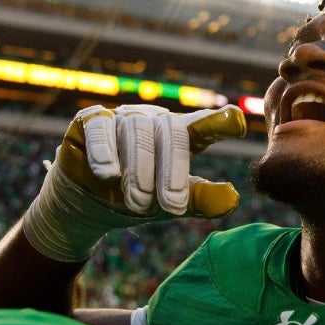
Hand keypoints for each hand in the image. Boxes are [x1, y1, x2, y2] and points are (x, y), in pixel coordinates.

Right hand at [23, 104, 246, 260]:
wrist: (87, 207)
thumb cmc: (136, 198)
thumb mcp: (171, 203)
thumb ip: (200, 200)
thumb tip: (233, 197)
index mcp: (178, 136)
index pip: (202, 125)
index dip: (219, 122)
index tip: (237, 123)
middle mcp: (152, 121)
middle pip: (170, 131)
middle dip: (173, 171)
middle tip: (172, 207)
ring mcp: (121, 118)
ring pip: (136, 130)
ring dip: (139, 170)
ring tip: (137, 203)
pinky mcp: (90, 121)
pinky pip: (100, 126)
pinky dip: (104, 151)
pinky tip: (108, 174)